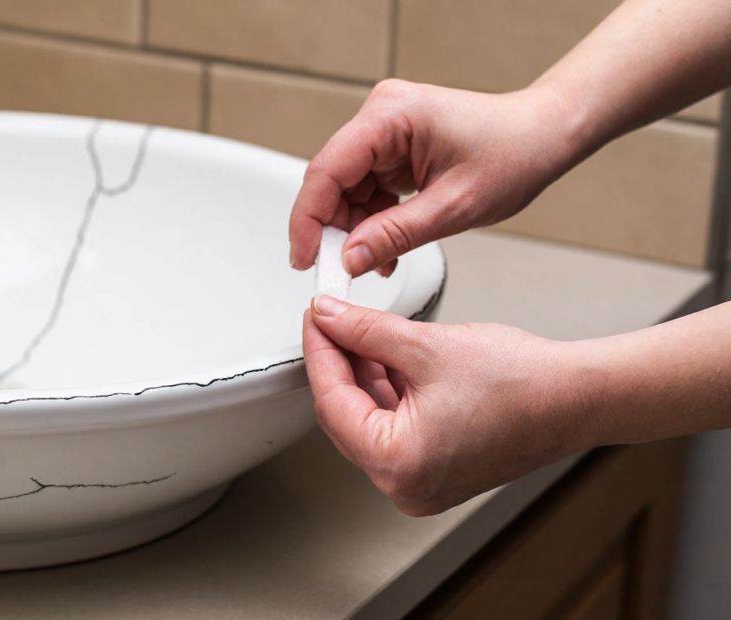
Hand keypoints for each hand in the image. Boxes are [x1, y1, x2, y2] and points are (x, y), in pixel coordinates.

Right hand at [289, 80, 580, 276]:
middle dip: (332, 229)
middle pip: (330, 180)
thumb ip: (394, 235)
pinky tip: (384, 246)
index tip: (306, 259)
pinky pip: (364, 188)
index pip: (326, 171)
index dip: (309, 220)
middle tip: (337, 270)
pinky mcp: (392, 146)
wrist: (546, 136)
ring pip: (344, 188)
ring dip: (354, 229)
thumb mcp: (453, 207)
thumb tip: (349, 259)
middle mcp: (381, 116)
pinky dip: (371, 220)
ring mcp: (385, 130)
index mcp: (391, 116)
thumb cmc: (515, 153)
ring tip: (373, 261)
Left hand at [302, 295, 589, 515]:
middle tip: (333, 319)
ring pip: (368, 420)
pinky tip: (389, 358)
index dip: (319, 352)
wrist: (581, 399)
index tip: (314, 318)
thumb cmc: (525, 384)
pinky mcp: (434, 473)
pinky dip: (388, 394)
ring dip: (364, 376)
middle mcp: (403, 487)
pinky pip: (393, 430)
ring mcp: (418, 485)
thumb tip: (327, 318)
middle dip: (339, 363)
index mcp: (398, 465)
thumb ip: (366, 331)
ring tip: (366, 332)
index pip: (331, 403)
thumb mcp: (427, 346)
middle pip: (345, 416)